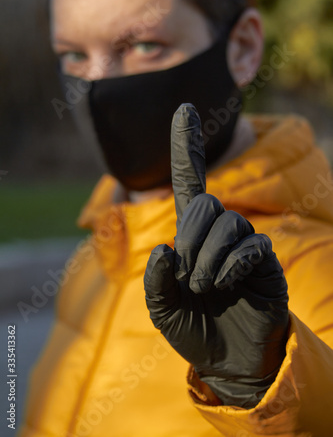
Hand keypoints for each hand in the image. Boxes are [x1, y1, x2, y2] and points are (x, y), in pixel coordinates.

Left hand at [144, 104, 288, 408]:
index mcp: (191, 235)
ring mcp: (244, 244)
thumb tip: (165, 248)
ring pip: (227, 224)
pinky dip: (231, 266)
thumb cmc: (194, 329)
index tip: (184, 108)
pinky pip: (252, 246)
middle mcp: (219, 231)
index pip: (189, 180)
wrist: (230, 360)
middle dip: (191, 238)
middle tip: (189, 277)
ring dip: (208, 258)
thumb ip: (157, 281)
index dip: (187, 146)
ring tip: (205, 288)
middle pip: (205, 204)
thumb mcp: (162, 309)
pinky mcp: (265, 260)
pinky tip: (226, 285)